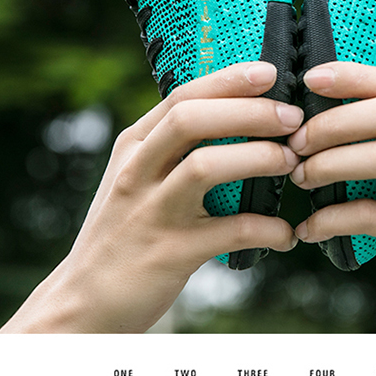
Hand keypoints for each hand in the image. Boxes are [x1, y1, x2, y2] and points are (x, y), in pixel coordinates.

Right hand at [0, 62, 301, 332]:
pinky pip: (229, 232)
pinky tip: (285, 232)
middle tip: (291, 117)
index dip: (228, 81)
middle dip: (248, 112)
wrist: (84, 302)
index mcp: (134, 145)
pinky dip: (266, 228)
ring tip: (291, 162)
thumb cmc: (125, 230)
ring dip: (257, 157)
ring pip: (204, 167)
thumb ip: (172, 146)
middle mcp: (137, 171)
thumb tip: (236, 114)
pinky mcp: (169, 254)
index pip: (182, 96)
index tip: (269, 73)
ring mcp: (150, 212)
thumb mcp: (136, 176)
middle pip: (191, 120)